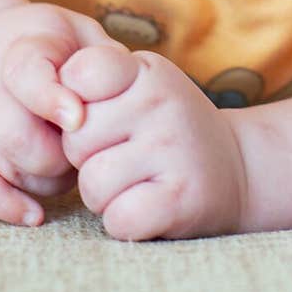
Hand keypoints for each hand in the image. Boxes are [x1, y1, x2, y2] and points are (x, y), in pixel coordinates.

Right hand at [0, 2, 117, 226]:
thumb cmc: (51, 44)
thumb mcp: (80, 33)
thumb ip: (105, 59)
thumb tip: (129, 92)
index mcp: (23, 49)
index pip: (26, 76)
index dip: (52, 101)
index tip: (79, 119)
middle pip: (16, 135)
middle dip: (59, 156)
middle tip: (86, 151)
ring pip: (2, 165)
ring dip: (43, 180)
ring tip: (69, 168)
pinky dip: (3, 205)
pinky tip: (35, 214)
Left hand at [60, 46, 246, 239]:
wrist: (238, 169)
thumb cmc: (166, 128)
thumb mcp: (140, 87)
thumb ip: (94, 82)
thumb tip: (53, 103)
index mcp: (146, 70)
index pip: (78, 75)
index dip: (75, 106)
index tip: (101, 117)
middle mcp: (161, 102)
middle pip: (75, 139)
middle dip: (87, 157)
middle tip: (123, 155)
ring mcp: (173, 149)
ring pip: (92, 184)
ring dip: (104, 195)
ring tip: (137, 181)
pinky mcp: (181, 199)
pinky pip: (118, 219)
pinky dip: (125, 222)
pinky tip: (149, 206)